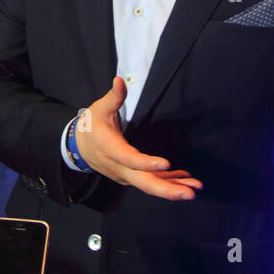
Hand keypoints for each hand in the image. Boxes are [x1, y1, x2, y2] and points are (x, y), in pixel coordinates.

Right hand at [75, 76, 202, 199]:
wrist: (78, 147)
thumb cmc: (90, 127)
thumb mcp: (99, 109)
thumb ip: (114, 97)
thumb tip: (119, 80)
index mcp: (110, 149)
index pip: (129, 159)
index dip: (146, 163)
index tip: (166, 164)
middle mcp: (119, 167)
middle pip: (143, 182)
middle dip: (167, 190)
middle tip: (189, 193)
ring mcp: (125, 175)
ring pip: (150, 185)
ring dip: (173, 188)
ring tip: (195, 188)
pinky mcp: (131, 177)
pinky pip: (151, 182)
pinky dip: (169, 182)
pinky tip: (185, 181)